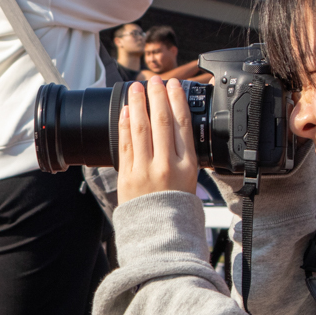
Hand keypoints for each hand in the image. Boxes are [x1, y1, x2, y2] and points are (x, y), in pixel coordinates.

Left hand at [117, 79, 198, 203]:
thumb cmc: (177, 207)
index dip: (177, 101)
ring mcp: (146, 170)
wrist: (160, 234)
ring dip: (138, 105)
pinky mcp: (128, 176)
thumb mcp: (191, 180)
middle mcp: (167, 165)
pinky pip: (125, 145)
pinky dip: (124, 125)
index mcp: (188, 165)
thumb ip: (183, 155)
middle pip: (162, 122)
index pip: (183, 125)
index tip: (174, 85)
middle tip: (154, 79)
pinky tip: (124, 111)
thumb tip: (176, 127)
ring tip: (135, 88)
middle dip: (157, 96)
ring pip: (141, 129)